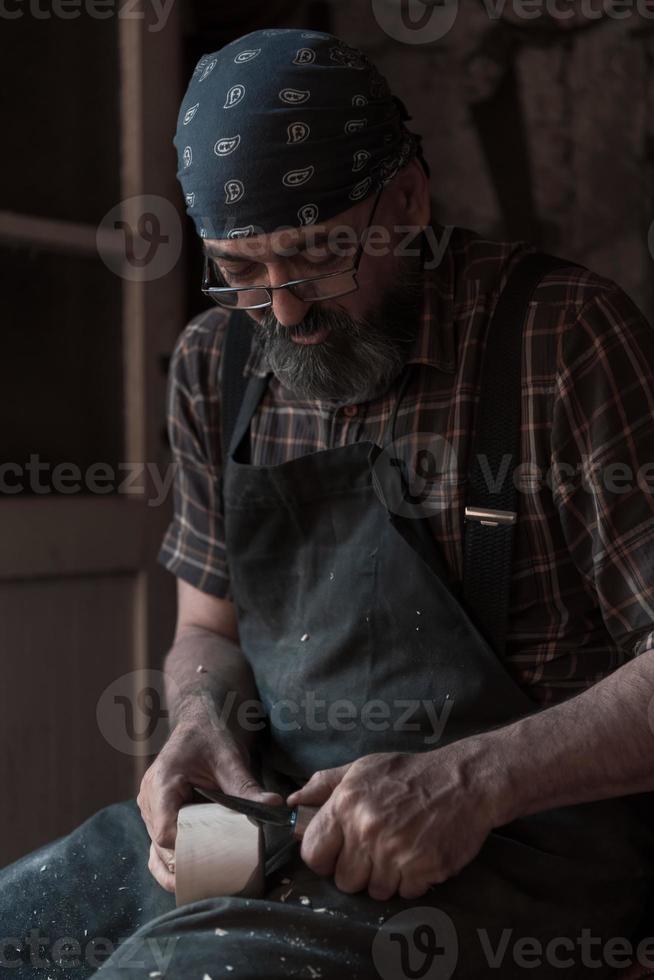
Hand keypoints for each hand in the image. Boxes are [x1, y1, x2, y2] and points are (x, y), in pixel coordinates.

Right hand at [137, 694, 282, 891]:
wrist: (201, 719)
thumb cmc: (212, 734)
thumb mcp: (230, 759)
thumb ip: (247, 786)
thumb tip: (275, 807)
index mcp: (162, 782)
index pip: (164, 829)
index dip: (182, 850)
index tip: (207, 860)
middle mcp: (149, 797)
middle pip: (158, 846)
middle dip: (180, 867)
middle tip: (210, 883)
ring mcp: (151, 807)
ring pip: (155, 850)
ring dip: (173, 870)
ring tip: (199, 887)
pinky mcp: (159, 812)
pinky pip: (159, 844)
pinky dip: (171, 862)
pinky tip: (188, 877)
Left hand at [286, 741, 496, 900]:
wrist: (465, 781)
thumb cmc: (410, 773)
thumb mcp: (363, 768)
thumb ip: (324, 784)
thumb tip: (292, 803)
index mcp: (346, 804)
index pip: (313, 853)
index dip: (323, 856)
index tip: (338, 852)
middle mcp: (367, 830)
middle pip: (344, 880)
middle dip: (358, 869)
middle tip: (376, 848)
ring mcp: (395, 853)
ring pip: (374, 891)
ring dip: (385, 877)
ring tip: (399, 849)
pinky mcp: (422, 870)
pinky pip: (404, 893)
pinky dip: (411, 881)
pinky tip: (418, 855)